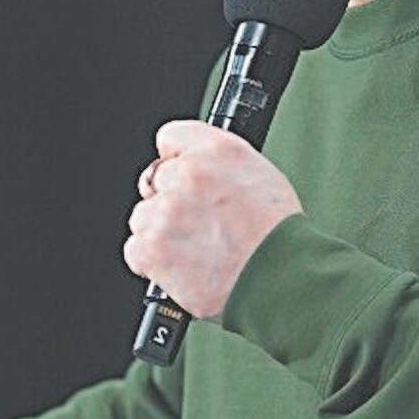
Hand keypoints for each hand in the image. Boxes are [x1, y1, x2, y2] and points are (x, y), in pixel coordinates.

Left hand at [125, 120, 302, 317]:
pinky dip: (153, 262)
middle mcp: (189, 174)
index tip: (179, 175)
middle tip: (197, 223)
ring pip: (143, 216)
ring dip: (161, 232)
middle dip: (169, 200)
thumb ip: (218, 165)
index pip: (170, 138)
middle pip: (154, 180)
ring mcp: (167, 211)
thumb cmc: (278, 237)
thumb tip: (191, 165)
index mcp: (217, 150)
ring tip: (196, 249)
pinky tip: (183, 265)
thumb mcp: (259, 176)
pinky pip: (135, 249)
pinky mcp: (153, 247)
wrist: (283, 281)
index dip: (175, 160)